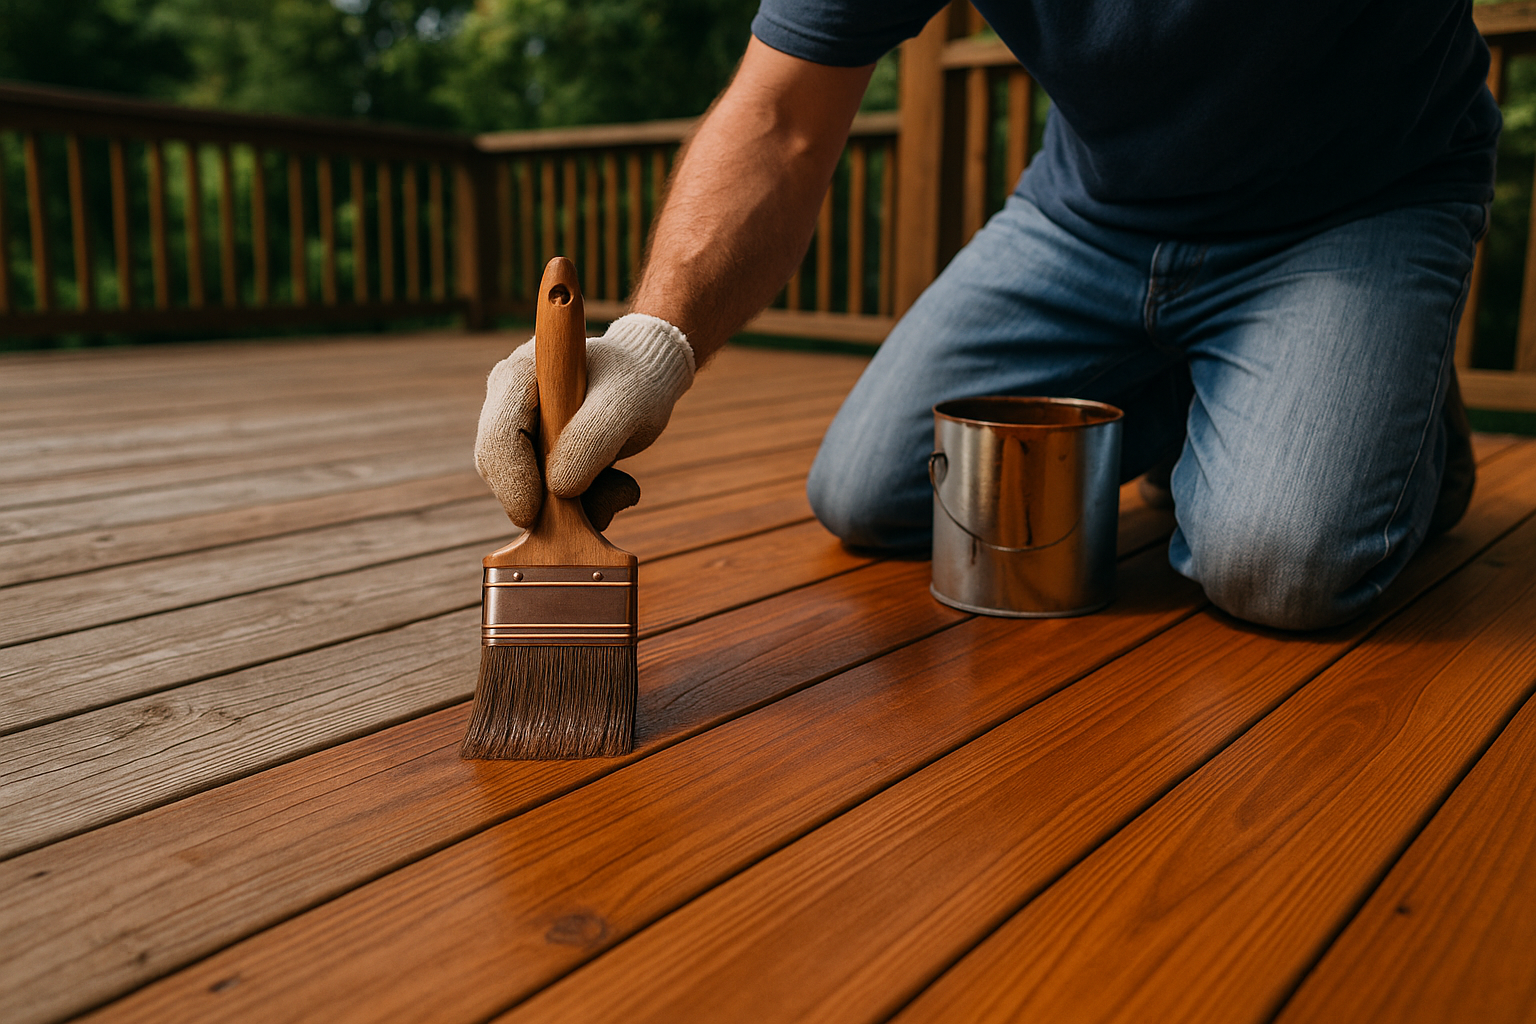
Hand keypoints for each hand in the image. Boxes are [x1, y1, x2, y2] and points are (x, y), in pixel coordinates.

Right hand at [474, 313, 695, 529]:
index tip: (537, 514)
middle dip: (536, 499)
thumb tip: (557, 486)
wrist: (646, 382)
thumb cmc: (636, 383)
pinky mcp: (532, 456)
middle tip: (586, 514)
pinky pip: (540, 495)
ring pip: (516, 486)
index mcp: (519, 375)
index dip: (514, 479)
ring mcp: (516, 429)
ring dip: (562, 507)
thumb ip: (592, 439)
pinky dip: (574, 507)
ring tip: (617, 490)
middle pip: (497, 465)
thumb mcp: (625, 404)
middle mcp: (507, 401)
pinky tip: (612, 489)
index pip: (498, 435)